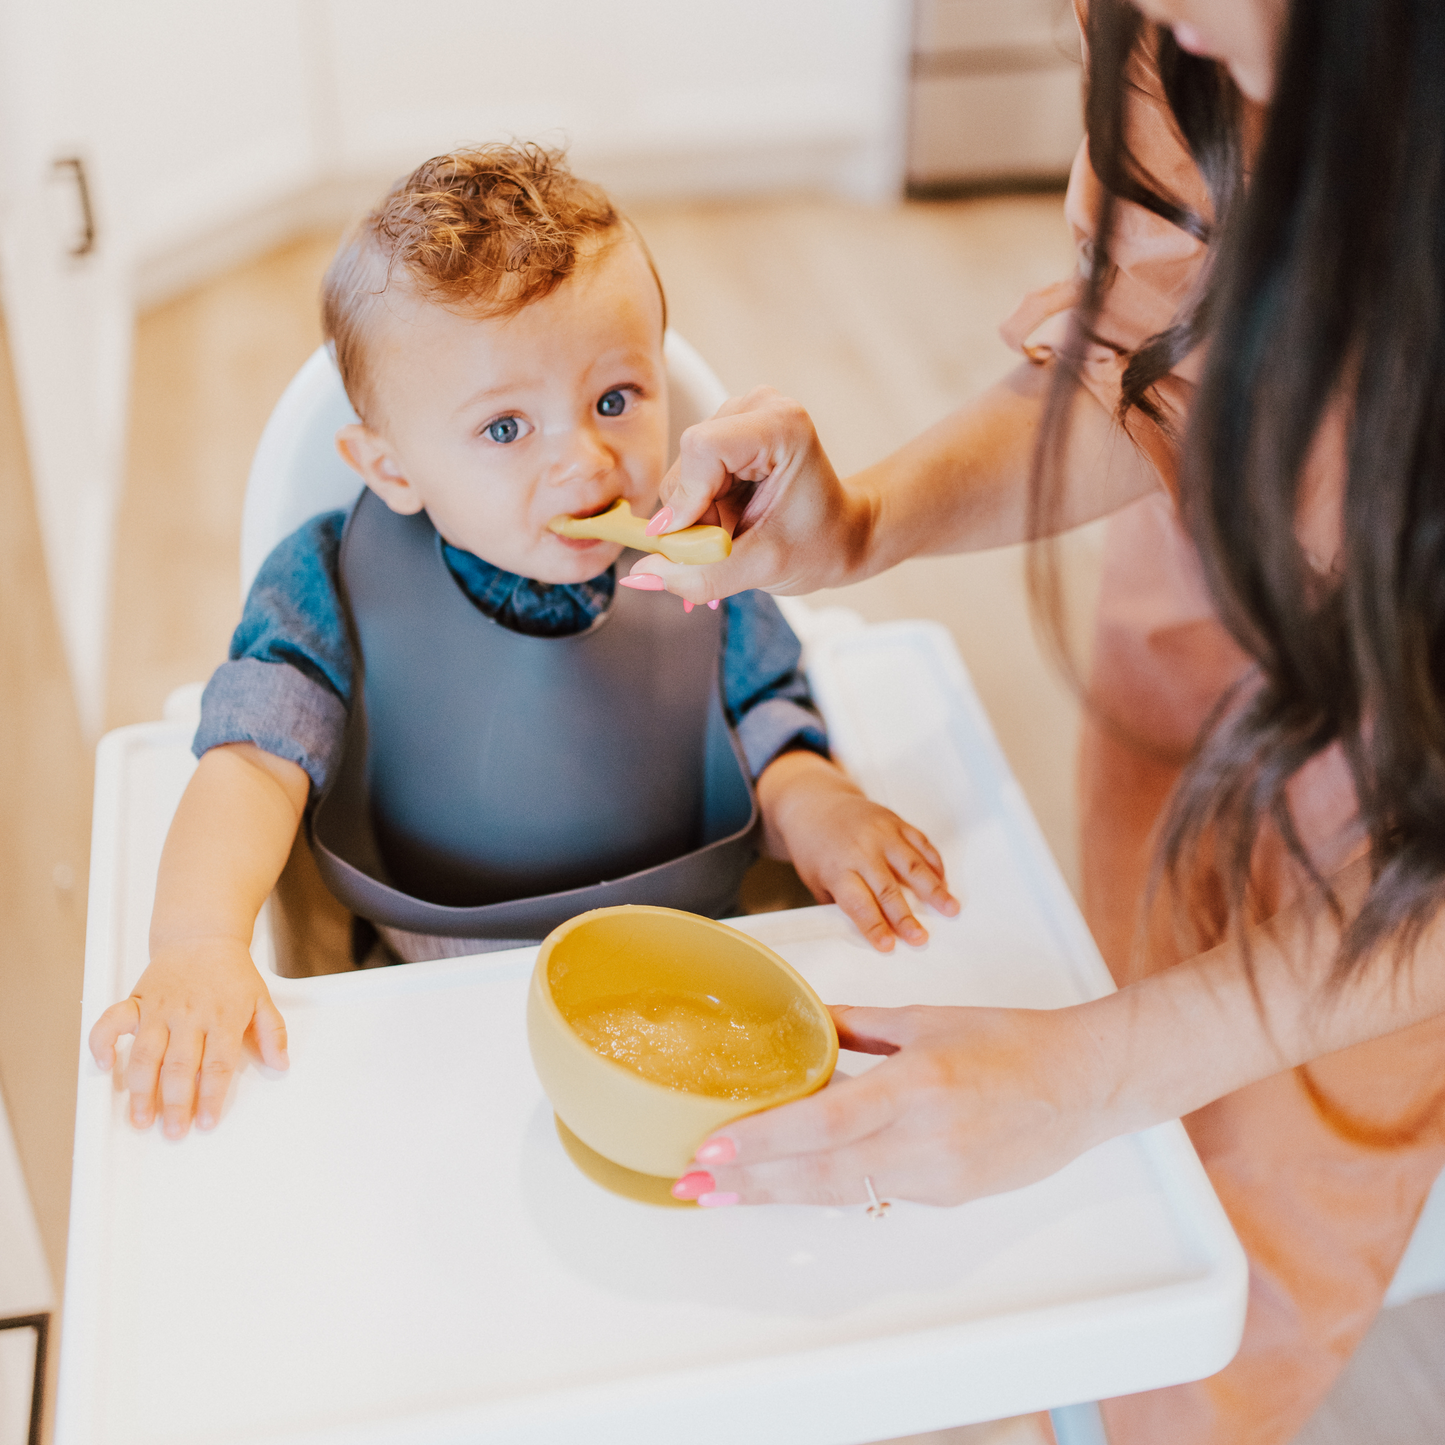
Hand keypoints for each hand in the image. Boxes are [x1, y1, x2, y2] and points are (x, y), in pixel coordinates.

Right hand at [88, 936, 288, 1138]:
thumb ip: (272, 1032)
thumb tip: (281, 1063)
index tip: (206, 1122)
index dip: (211, 1095)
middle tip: (173, 1131)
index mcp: (222, 1017)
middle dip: (176, 1103)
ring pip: (147, 1054)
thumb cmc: (231, 974)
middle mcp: (189, 1015)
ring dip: (141, 1089)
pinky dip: (102, 1043)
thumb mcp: (262, 999)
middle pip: (181, 1066)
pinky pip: (112, 1022)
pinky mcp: (137, 1001)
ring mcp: (160, 1009)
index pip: (217, 1064)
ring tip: (141, 1118)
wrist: (202, 937)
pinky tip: (105, 1066)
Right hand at [627, 387, 868, 602]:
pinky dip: (701, 509)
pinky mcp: (726, 432)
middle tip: (729, 546)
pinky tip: (730, 520)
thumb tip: (640, 575)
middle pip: (688, 462)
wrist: (842, 535)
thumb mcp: (763, 568)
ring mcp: (739, 416)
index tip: (693, 543)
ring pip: (682, 473)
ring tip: (736, 535)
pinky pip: (688, 476)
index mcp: (781, 425)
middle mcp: (757, 407)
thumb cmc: (820, 545)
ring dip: (698, 516)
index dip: (687, 498)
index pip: (703, 447)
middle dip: (696, 516)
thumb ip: (702, 574)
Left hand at [672, 1002, 1111, 1206]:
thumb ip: (859, 1027)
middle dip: (751, 1184)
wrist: (1083, 1084)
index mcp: (917, 1083)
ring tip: (726, 1194)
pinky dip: (832, 1185)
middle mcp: (926, 1138)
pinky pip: (879, 1191)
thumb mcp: (926, 1020)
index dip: (763, 1141)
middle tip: (694, 1188)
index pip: (823, 1122)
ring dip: (780, 1193)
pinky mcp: (950, 1197)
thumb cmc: (1011, 1042)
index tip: (712, 1149)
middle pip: (821, 1173)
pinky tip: (794, 1180)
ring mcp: (940, 1176)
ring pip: (844, 1191)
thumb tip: (807, 1023)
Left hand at [757, 750, 958, 950]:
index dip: (874, 925)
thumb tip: (865, 933)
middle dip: (906, 917)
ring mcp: (881, 833)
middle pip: (888, 889)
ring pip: (913, 865)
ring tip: (951, 909)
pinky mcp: (895, 821)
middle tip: (922, 938)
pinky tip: (944, 883)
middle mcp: (861, 849)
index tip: (888, 946)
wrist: (815, 804)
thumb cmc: (815, 849)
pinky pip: (921, 843)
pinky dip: (935, 864)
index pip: (858, 903)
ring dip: (934, 890)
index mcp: (837, 868)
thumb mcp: (816, 880)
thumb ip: (840, 904)